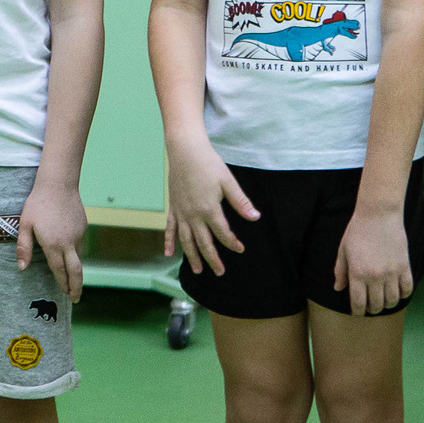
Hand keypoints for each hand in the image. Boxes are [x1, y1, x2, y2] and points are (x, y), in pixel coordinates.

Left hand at [18, 179, 86, 302]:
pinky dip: (76, 254)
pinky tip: (69, 253)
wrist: (58, 184)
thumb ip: (23, 247)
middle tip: (75, 298)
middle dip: (76, 286)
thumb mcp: (25, 225)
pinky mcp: (83, 227)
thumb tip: (21, 268)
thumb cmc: (38, 203)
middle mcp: (69, 243)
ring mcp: (78, 235)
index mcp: (53, 245)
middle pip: (76, 271)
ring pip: (79, 257)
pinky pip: (79, 244)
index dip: (63, 284)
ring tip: (71, 279)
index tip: (66, 295)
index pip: (59, 271)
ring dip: (76, 270)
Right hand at [163, 138, 257, 276]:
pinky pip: (169, 229)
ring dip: (192, 257)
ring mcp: (181, 213)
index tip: (240, 249)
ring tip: (197, 270)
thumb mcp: (228, 181)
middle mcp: (193, 215)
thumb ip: (240, 202)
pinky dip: (168, 241)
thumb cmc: (208, 164)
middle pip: (203, 243)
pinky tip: (168, 253)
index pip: (223, 233)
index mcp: (209, 209)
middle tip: (219, 272)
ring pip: (186, 240)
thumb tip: (255, 217)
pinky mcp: (173, 208)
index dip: (232, 243)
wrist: (185, 150)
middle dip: (212, 259)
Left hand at [333, 209, 412, 314]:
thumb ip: (340, 271)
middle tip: (370, 308)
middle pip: (376, 304)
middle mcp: (375, 276)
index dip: (357, 311)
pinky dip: (403, 295)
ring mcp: (392, 272)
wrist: (379, 214)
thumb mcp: (343, 250)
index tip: (357, 312)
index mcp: (357, 273)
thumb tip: (338, 288)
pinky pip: (407, 288)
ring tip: (383, 301)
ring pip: (392, 300)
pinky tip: (397, 293)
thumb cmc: (357, 230)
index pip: (358, 302)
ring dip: (387, 304)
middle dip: (372, 309)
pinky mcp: (405, 266)